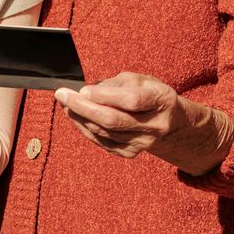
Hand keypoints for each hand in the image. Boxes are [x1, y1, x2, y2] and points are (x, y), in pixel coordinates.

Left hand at [55, 72, 178, 157]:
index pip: (131, 100)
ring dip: (80, 117)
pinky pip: (102, 142)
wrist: (171, 124)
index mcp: (161, 100)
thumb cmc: (151, 95)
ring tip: (65, 102)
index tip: (83, 89)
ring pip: (104, 132)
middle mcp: (154, 125)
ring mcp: (143, 142)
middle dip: (83, 107)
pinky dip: (85, 129)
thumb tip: (87, 91)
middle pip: (113, 120)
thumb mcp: (142, 80)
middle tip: (62, 95)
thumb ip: (116, 84)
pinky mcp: (131, 152)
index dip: (105, 96)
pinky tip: (75, 116)